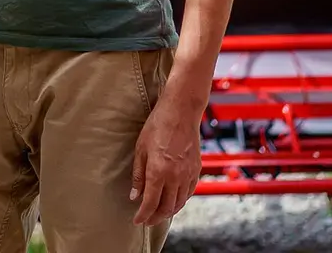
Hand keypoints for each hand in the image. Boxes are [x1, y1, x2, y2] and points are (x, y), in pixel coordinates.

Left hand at [130, 89, 202, 225]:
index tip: (137, 220)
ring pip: (179, 203)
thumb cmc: (158, 125)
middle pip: (166, 207)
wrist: (180, 111)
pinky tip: (174, 200)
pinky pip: (189, 192)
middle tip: (147, 220)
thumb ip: (138, 174)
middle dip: (155, 217)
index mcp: (158, 171)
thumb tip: (135, 195)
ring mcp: (188, 174)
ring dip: (168, 211)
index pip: (150, 202)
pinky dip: (180, 201)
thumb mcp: (140, 148)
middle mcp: (175, 176)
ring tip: (158, 213)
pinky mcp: (196, 170)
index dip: (143, 215)